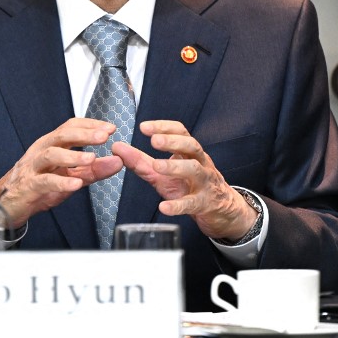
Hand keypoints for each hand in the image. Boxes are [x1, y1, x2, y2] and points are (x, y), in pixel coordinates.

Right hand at [0, 117, 122, 228]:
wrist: (6, 204)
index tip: (111, 128)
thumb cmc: (39, 186)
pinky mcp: (28, 186)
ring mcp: (33, 168)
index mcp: (51, 144)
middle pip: (61, 135)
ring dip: (72, 155)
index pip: (70, 127)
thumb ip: (94, 169)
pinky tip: (75, 184)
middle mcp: (41, 151)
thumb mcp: (70, 176)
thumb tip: (118, 161)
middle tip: (103, 136)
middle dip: (83, 134)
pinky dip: (60, 182)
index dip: (90, 125)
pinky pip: (44, 181)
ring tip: (91, 158)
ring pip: (50, 154)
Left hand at [111, 120, 258, 241]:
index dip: (164, 127)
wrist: (220, 210)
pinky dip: (178, 205)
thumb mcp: (163, 173)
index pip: (181, 132)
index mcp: (189, 152)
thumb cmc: (189, 187)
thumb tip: (117, 147)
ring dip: (176, 167)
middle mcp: (200, 163)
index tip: (144, 127)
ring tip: (157, 166)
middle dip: (173, 142)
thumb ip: (140, 161)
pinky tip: (164, 207)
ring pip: (195, 170)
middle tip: (154, 141)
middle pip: (191, 146)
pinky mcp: (205, 204)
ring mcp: (205, 183)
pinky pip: (193, 203)